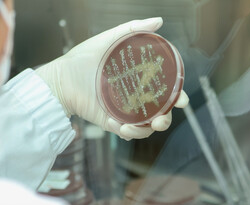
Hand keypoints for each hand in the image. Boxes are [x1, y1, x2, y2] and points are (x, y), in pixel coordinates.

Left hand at [36, 18, 188, 139]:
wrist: (62, 77)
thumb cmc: (84, 58)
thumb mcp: (110, 39)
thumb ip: (133, 29)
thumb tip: (159, 21)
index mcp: (142, 81)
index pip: (167, 91)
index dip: (178, 96)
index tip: (182, 100)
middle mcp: (138, 98)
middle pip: (162, 113)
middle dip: (166, 119)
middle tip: (161, 119)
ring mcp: (127, 112)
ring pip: (148, 127)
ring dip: (148, 130)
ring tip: (137, 126)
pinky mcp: (114, 123)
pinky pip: (129, 133)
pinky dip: (131, 133)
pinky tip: (122, 127)